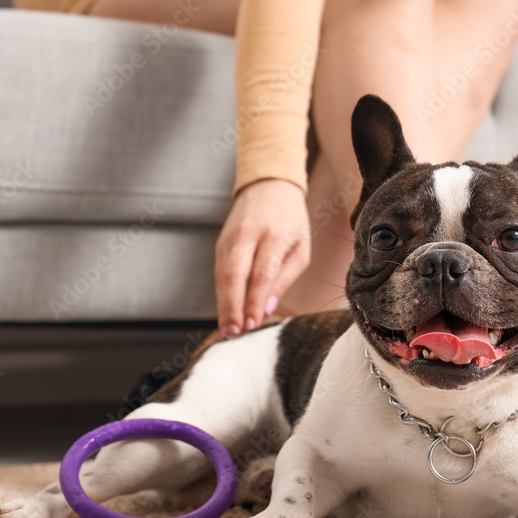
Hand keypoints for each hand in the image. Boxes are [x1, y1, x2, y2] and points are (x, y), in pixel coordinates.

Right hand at [215, 179, 310, 335]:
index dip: (254, 301)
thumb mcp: (300, 247)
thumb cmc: (290, 220)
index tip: (252, 324)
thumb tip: (268, 308)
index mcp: (273, 235)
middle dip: (231, 307)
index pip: (261, 274)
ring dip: (223, 304)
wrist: (268, 185)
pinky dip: (221, 294)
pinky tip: (226, 311)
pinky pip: (218, 272)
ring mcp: (230, 238)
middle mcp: (247, 235)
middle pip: (233, 274)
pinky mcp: (220, 242)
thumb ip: (285, 278)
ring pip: (221, 275)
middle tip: (233, 333)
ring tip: (227, 330)